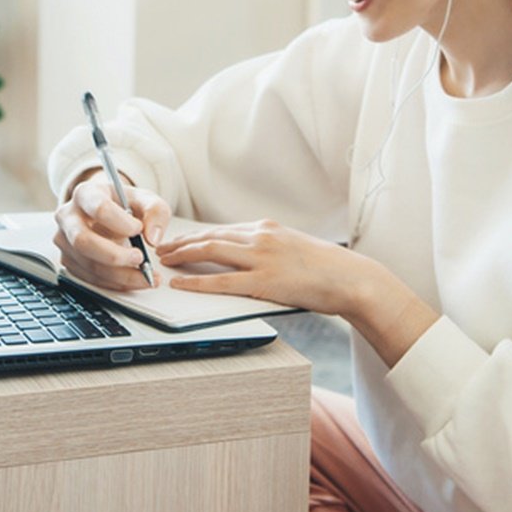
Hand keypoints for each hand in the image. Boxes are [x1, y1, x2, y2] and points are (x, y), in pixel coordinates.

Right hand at [53, 170, 170, 290]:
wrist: (108, 211)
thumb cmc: (124, 203)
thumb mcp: (145, 199)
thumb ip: (155, 212)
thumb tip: (153, 238)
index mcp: (85, 194)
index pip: (99, 209)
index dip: (121, 223)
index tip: (138, 229)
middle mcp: (68, 217)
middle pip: (84, 241)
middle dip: (115, 256)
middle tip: (140, 258)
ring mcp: (65, 241)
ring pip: (88, 264)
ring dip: (119, 275)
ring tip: (145, 275)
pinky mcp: (69, 260)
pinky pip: (89, 278)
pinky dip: (114, 283)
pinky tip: (132, 279)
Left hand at [156, 219, 364, 315]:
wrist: (349, 278)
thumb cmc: (325, 268)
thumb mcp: (294, 247)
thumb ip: (268, 248)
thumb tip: (247, 256)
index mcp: (267, 228)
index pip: (222, 230)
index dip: (197, 236)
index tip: (180, 240)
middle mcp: (261, 237)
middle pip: (210, 236)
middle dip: (182, 242)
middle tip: (162, 248)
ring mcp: (261, 258)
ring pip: (211, 251)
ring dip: (183, 255)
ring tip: (164, 261)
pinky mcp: (264, 281)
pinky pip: (221, 281)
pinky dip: (196, 281)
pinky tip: (180, 283)